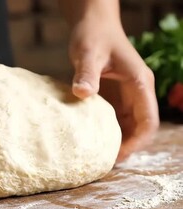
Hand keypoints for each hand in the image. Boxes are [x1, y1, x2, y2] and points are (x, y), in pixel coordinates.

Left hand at [68, 18, 158, 161]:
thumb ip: (86, 73)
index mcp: (140, 83)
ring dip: (117, 141)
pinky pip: (116, 118)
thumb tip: (82, 93)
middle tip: (104, 162)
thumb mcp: (88, 53)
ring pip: (129, 125)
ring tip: (98, 157)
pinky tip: (92, 140)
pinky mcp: (115, 95)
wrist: (93, 24)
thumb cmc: (93, 35)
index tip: (118, 156)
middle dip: (127, 146)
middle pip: (141, 127)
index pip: (148, 120)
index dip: (137, 142)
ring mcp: (127, 94)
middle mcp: (138, 91)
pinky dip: (108, 131)